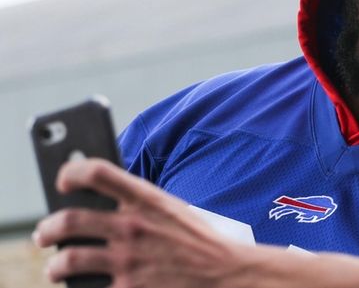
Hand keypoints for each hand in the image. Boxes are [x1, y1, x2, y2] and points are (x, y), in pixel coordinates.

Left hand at [32, 158, 252, 287]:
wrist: (225, 273)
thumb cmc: (198, 241)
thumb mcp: (172, 210)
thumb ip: (139, 205)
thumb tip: (99, 208)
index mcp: (147, 199)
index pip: (96, 172)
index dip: (72, 172)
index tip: (64, 182)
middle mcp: (133, 226)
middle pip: (69, 219)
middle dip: (48, 230)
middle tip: (45, 234)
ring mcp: (128, 259)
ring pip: (67, 260)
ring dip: (55, 266)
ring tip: (56, 268)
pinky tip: (81, 287)